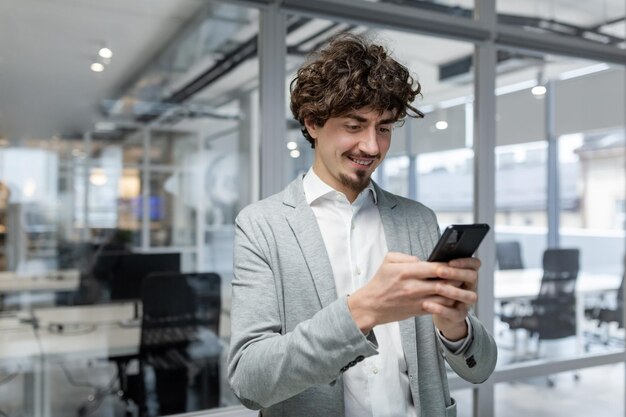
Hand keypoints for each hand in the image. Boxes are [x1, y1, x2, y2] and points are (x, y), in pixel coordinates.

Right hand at [347, 252, 466, 333]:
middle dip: (456, 278)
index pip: (434, 267)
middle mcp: (413, 287)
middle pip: (443, 283)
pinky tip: (453, 295)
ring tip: (462, 284)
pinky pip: (440, 307)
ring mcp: (417, 301)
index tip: (456, 261)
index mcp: (405, 272)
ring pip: (445, 297)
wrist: (371, 306)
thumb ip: (407, 257)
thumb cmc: (380, 282)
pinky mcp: (419, 311)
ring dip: (456, 291)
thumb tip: (424, 260)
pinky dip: (449, 301)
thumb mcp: (388, 261)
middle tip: (465, 273)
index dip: (448, 265)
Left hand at [424, 257, 480, 340]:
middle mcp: (469, 287)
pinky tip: (427, 304)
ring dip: (454, 291)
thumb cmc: (436, 286)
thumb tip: (423, 260)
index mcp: (465, 273)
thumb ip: (435, 267)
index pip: (475, 264)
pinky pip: (454, 313)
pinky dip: (441, 309)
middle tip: (440, 272)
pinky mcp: (459, 315)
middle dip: (457, 273)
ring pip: (469, 296)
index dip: (466, 261)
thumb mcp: (436, 275)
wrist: (437, 310)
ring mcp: (466, 302)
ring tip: (437, 287)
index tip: (451, 261)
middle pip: (473, 277)